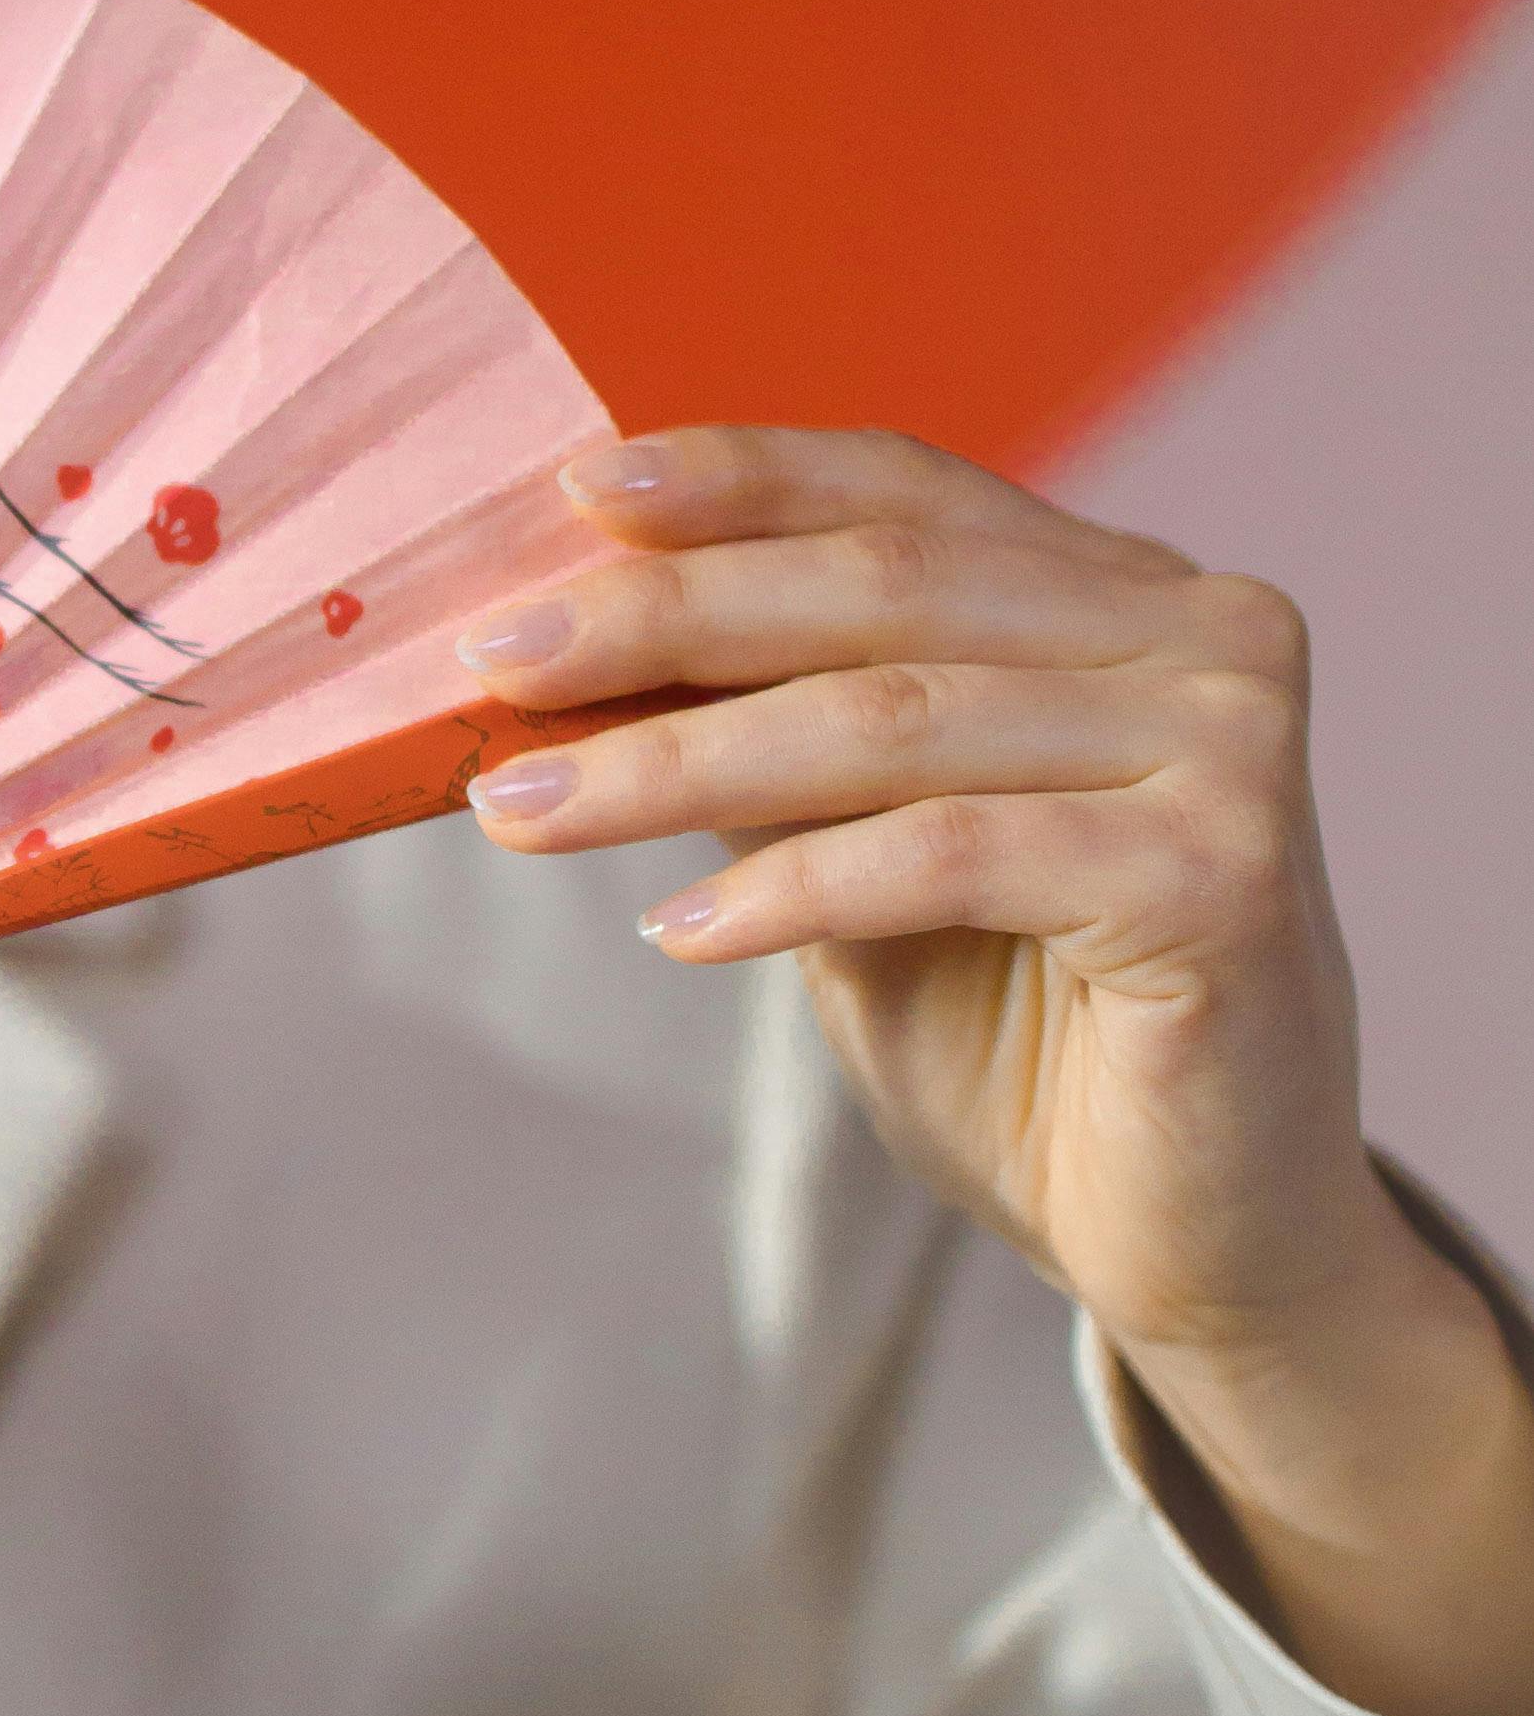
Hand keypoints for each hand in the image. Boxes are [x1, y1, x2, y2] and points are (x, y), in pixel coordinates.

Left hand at [455, 426, 1533, 1715]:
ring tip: (522, 813)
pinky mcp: (1225, 873)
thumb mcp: (866, 857)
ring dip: (675, 764)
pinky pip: (953, 852)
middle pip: (879, 586)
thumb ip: (776, 738)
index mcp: (1120, 593)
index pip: (903, 491)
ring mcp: (1226, 746)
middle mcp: (1197, 635)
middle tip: (489, 662)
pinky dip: (793, 887)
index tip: (568, 487)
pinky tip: (675, 930)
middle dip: (660, 618)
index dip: (733, 478)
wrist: (1198, 1237)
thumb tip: (577, 649)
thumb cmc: (1029, 1039)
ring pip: (893, 718)